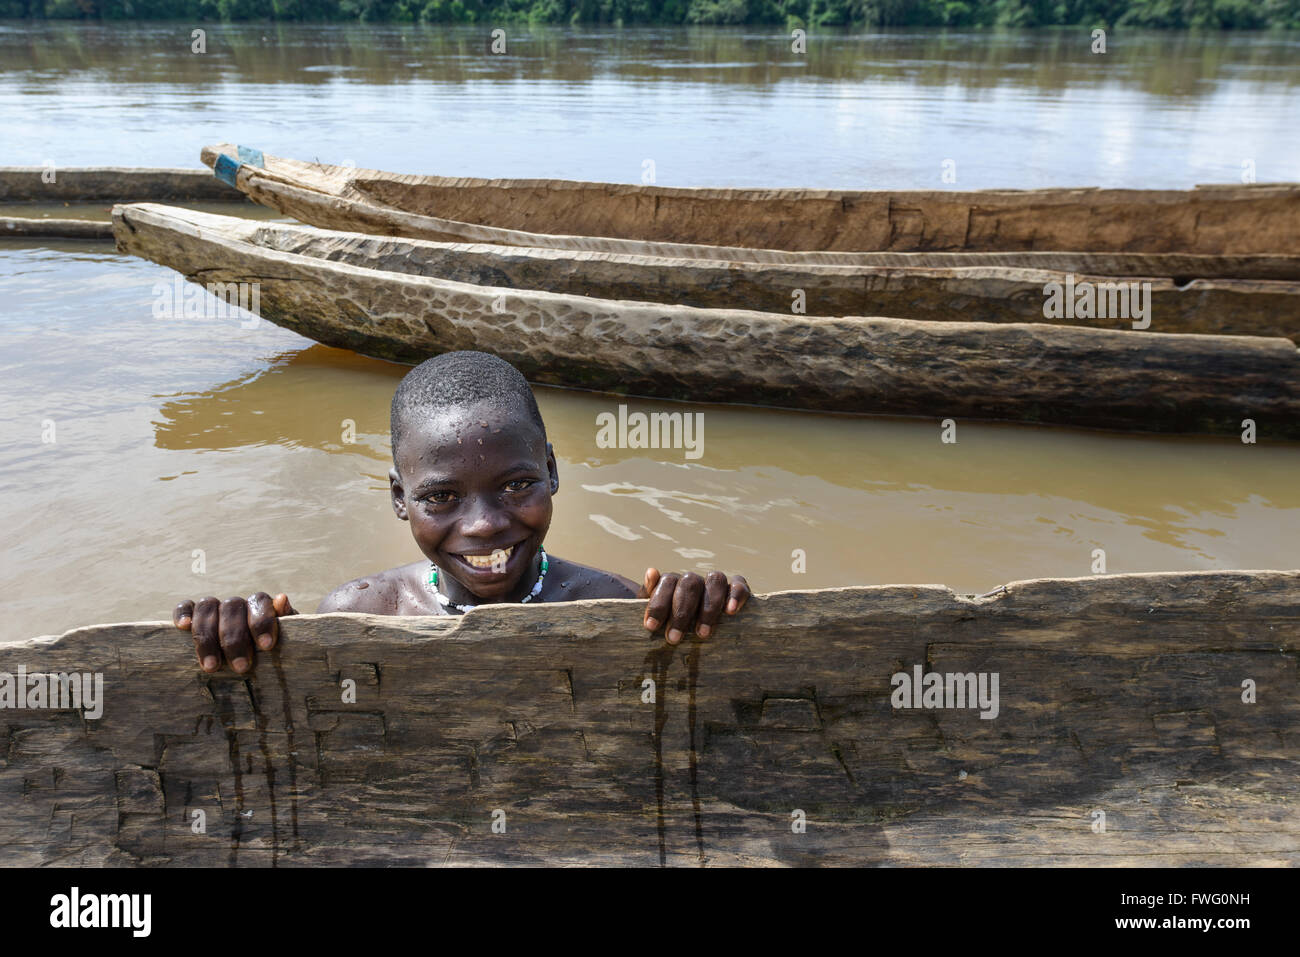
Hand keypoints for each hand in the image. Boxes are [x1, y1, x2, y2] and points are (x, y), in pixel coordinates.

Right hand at [173, 593, 296, 673]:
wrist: (259, 656)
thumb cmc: (271, 651)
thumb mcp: (286, 638)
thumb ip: (286, 620)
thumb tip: (281, 598)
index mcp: (259, 604)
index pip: (259, 601)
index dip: (262, 622)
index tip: (267, 646)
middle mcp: (235, 603)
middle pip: (231, 608)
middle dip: (235, 640)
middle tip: (241, 668)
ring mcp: (214, 607)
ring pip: (206, 608)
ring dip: (208, 638)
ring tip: (212, 667)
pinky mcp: (192, 615)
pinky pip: (184, 606)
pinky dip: (182, 613)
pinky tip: (183, 628)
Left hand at [638, 569, 749, 644]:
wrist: (691, 627)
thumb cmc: (669, 624)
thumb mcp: (656, 613)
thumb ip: (650, 595)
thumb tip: (651, 572)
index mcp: (673, 582)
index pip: (667, 582)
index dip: (658, 604)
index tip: (651, 627)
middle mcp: (694, 579)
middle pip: (690, 583)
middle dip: (681, 613)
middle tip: (674, 638)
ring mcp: (715, 583)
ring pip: (715, 581)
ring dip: (709, 608)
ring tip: (702, 634)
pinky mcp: (737, 589)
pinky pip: (739, 585)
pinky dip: (736, 595)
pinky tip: (730, 612)